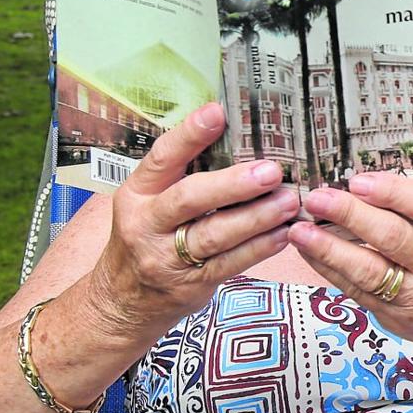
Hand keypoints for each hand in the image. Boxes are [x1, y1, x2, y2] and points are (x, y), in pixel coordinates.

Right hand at [89, 102, 296, 332]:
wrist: (124, 299)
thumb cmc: (148, 235)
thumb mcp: (148, 200)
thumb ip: (181, 174)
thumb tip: (233, 136)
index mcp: (137, 193)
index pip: (163, 159)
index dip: (189, 135)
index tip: (218, 113)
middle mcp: (147, 224)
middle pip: (191, 199)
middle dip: (234, 185)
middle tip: (271, 172)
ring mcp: (166, 258)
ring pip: (215, 235)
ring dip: (257, 218)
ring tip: (288, 201)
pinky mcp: (190, 284)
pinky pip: (230, 264)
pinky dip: (260, 248)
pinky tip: (284, 233)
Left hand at [286, 172, 412, 351]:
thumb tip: (367, 187)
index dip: (391, 191)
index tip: (359, 180)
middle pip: (393, 236)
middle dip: (350, 213)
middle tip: (319, 197)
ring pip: (368, 270)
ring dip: (328, 247)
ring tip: (301, 229)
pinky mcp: (394, 317)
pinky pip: (355, 291)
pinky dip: (329, 269)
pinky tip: (310, 251)